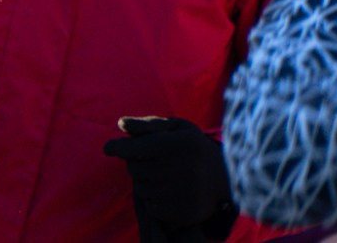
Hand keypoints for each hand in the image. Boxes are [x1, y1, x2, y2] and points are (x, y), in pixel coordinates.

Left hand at [102, 117, 234, 242]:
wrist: (228, 180)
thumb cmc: (194, 148)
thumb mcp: (177, 128)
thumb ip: (148, 125)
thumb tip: (120, 124)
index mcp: (179, 144)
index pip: (137, 148)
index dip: (119, 147)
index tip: (108, 148)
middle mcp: (181, 169)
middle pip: (134, 169)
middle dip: (137, 164)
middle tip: (152, 161)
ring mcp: (182, 193)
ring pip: (141, 189)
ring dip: (145, 182)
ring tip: (164, 176)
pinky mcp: (183, 213)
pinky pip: (151, 207)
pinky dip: (154, 200)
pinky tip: (168, 192)